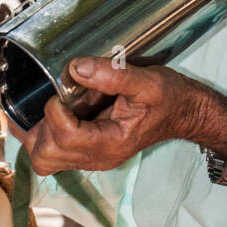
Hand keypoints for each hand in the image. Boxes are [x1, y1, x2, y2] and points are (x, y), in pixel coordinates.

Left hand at [22, 57, 226, 176]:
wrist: (185, 113)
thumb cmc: (170, 98)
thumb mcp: (148, 82)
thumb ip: (114, 75)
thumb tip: (76, 68)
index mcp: (110, 144)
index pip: (64, 138)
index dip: (55, 111)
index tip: (67, 89)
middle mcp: (97, 158)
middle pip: (45, 156)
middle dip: (43, 124)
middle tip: (60, 99)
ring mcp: (91, 158)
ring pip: (44, 158)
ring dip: (40, 130)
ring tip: (58, 105)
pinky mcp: (87, 151)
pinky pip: (53, 151)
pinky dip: (45, 132)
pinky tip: (57, 110)